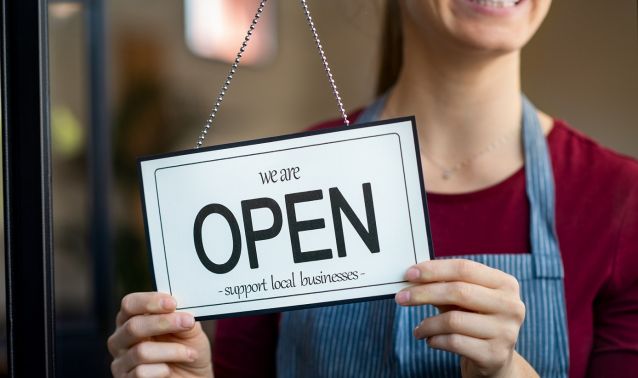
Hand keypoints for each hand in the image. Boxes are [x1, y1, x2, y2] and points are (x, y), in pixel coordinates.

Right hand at [108, 292, 212, 377]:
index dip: (150, 302)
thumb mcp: (189, 329)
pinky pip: (141, 373)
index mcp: (132, 319)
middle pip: (133, 326)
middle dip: (164, 323)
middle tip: (188, 323)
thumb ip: (182, 316)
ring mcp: (121, 362)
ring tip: (190, 353)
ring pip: (141, 351)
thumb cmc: (187, 349)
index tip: (172, 303)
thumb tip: (178, 309)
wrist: (192, 377)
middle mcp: (121, 339)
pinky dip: (162, 370)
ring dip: (172, 350)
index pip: (130, 304)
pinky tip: (169, 370)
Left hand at [395, 259, 537, 377]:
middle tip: (401, 298)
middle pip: (459, 291)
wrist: (495, 360)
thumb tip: (412, 276)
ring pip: (453, 320)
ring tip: (419, 329)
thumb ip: (445, 285)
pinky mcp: (495, 355)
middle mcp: (511, 305)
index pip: (464, 268)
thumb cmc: (474, 321)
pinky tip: (430, 340)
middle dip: (424, 293)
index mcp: (505, 283)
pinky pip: (454, 342)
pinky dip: (435, 340)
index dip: (434, 269)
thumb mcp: (464, 300)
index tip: (409, 274)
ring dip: (427, 324)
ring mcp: (506, 332)